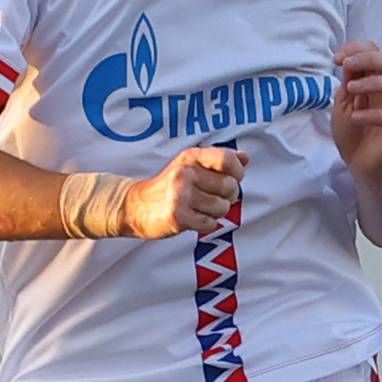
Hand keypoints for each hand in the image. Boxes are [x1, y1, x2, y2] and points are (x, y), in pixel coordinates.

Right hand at [126, 146, 244, 237]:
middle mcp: (185, 173)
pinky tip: (192, 218)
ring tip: (199, 208)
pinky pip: (210, 223)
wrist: (137, 206)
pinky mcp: (178, 216)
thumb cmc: (170, 185)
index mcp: (191, 157)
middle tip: (211, 197)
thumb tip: (245, 158)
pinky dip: (206, 224)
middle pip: (230, 187)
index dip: (237, 172)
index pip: (227, 160)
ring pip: (222, 207)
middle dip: (227, 196)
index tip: (232, 178)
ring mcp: (180, 195)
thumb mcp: (191, 165)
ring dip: (216, 212)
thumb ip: (219, 160)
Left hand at [333, 41, 381, 184]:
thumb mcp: (343, 103)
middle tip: (347, 65)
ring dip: (372, 82)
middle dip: (368, 58)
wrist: (359, 165)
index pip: (376, 53)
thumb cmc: (353, 133)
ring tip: (351, 90)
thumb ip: (348, 82)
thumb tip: (348, 60)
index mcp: (376, 82)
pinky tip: (356, 117)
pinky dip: (375, 114)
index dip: (358, 49)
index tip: (337, 58)